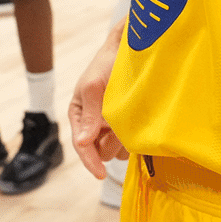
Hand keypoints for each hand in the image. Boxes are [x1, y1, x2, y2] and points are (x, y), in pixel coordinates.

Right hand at [69, 24, 127, 178]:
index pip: (81, 144)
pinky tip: (140, 122)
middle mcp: (95, 123)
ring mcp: (112, 125)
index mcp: (80, 114)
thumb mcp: (94, 86)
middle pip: (101, 150)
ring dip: (125, 140)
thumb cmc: (108, 62)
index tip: (100, 173)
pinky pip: (131, 142)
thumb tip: (82, 141)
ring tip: (131, 117)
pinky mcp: (129, 125)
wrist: (133, 48)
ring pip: (117, 149)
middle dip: (111, 142)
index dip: (89, 161)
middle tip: (120, 125)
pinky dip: (136, 138)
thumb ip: (90, 114)